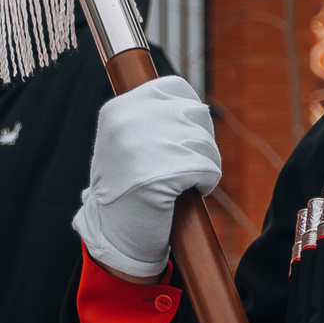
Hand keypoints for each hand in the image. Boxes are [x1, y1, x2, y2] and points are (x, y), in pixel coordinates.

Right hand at [71, 77, 222, 281]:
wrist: (115, 234)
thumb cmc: (126, 189)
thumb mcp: (125, 141)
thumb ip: (149, 116)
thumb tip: (193, 105)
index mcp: (118, 110)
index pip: (175, 88)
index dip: (189, 111)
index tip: (185, 135)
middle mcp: (128, 123)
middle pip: (196, 112)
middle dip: (201, 139)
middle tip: (187, 163)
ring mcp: (144, 147)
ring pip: (205, 141)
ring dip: (205, 162)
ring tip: (187, 179)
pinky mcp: (163, 174)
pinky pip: (208, 167)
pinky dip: (207, 181)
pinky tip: (190, 191)